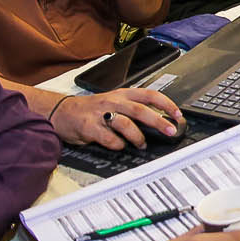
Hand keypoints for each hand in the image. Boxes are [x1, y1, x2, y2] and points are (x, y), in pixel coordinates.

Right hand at [53, 87, 184, 148]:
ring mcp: (101, 114)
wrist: (62, 111)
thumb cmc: (91, 109)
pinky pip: (108, 137)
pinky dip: (117, 144)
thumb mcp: (114, 102)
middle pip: (141, 110)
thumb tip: (158, 122)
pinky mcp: (89, 127)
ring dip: (137, 136)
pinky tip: (119, 146)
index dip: (166, 104)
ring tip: (142, 144)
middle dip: (158, 121)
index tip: (177, 114)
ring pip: (125, 123)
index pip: (149, 95)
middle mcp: (113, 101)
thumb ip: (133, 110)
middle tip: (170, 131)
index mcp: (122, 94)